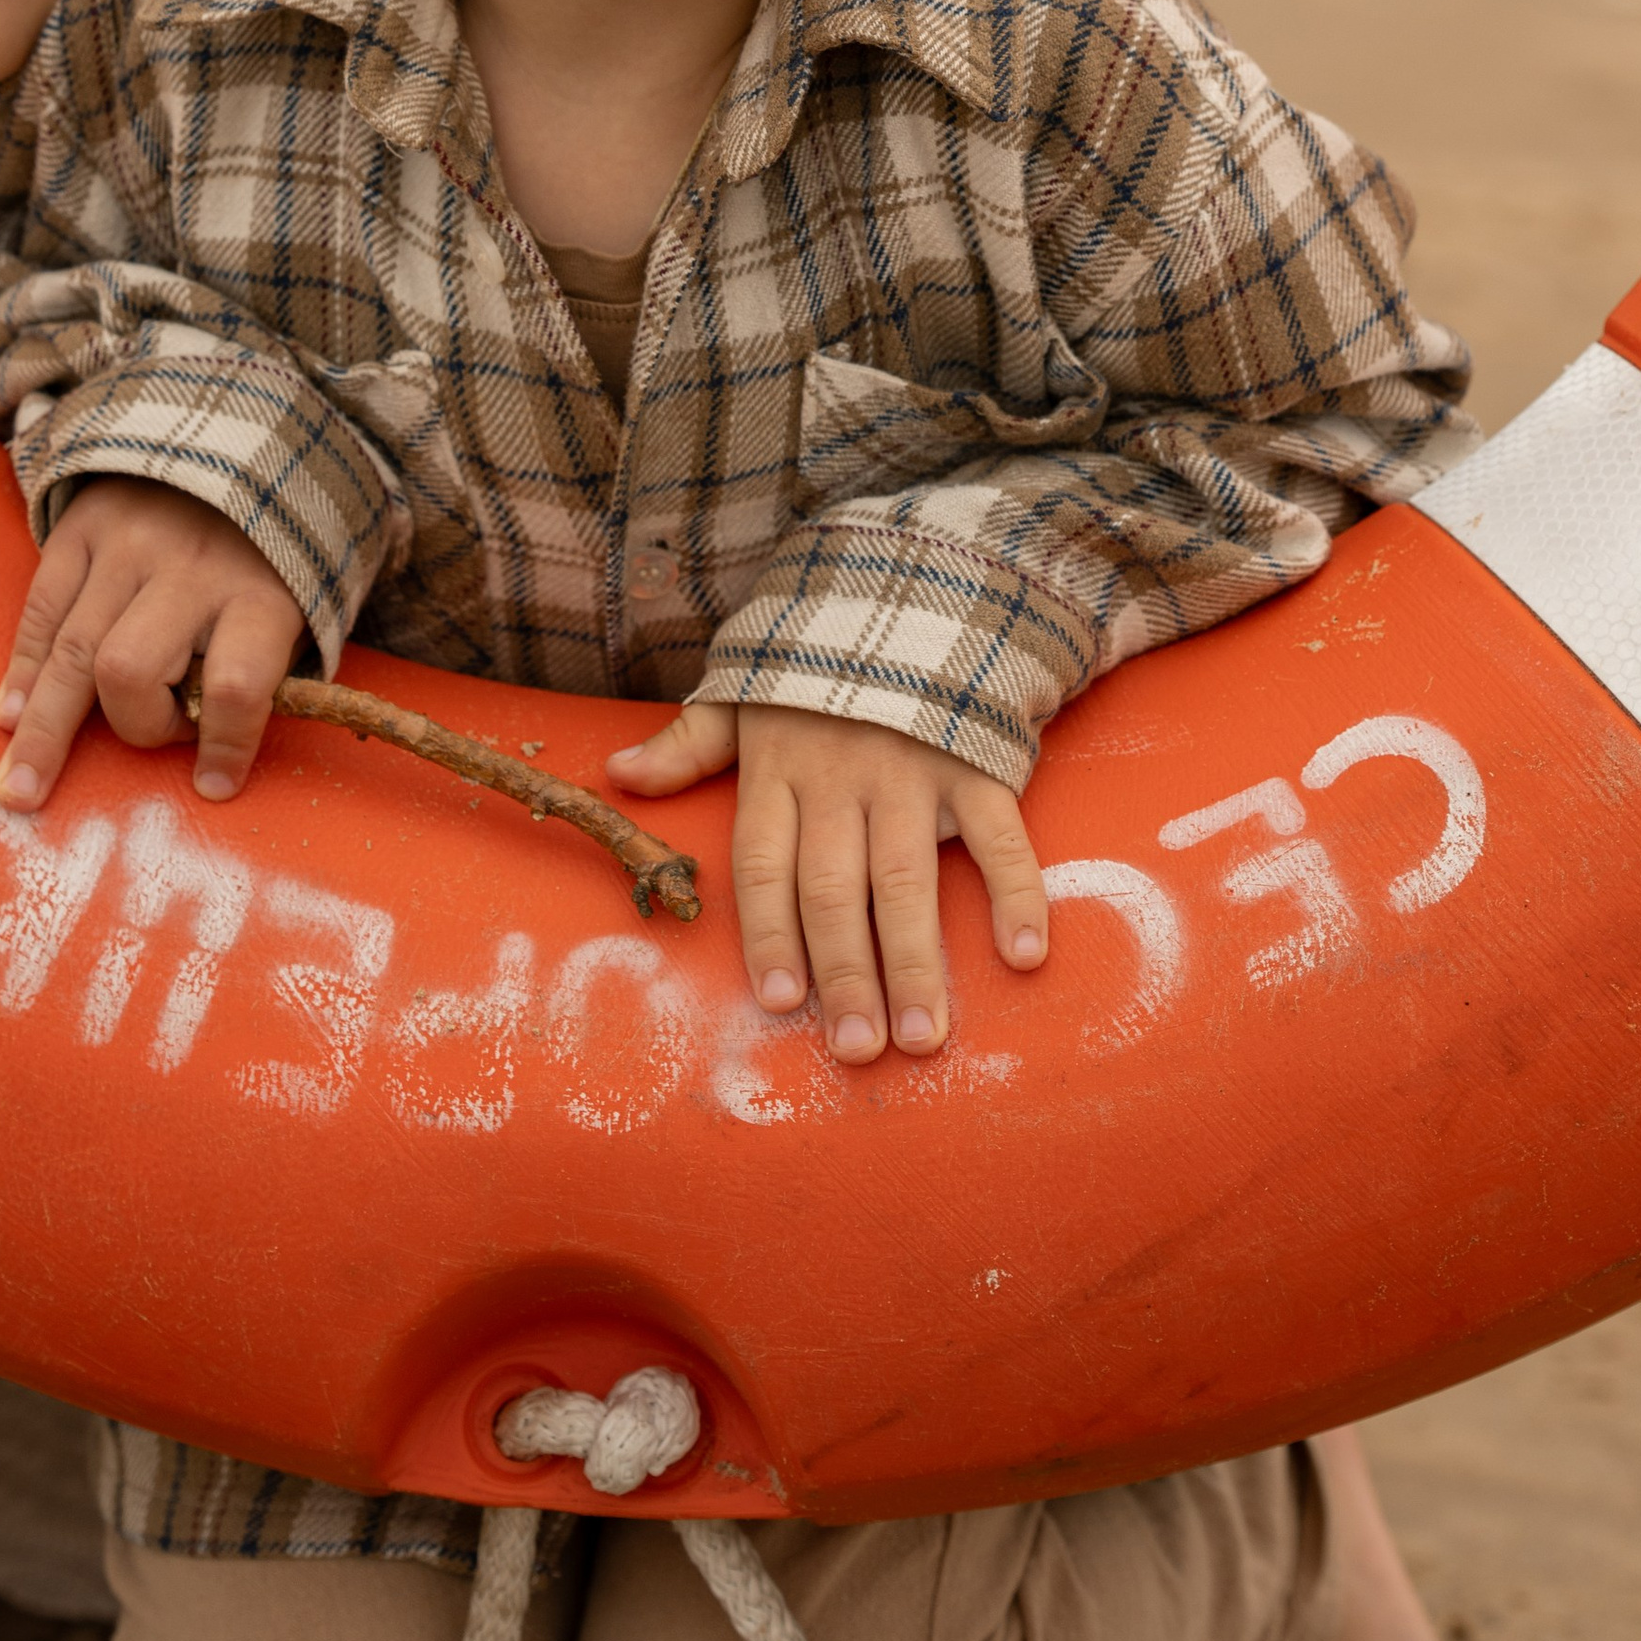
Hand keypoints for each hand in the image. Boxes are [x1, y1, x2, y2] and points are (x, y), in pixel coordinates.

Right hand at [0, 479, 304, 811]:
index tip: (216, 785)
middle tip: (108, 778)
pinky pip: (43, 609)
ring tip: (21, 788)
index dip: (225, 744)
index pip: (237, 686)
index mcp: (259, 596)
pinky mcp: (84, 525)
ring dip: (44, 728)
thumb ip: (260, 670)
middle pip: (131, 670)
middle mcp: (189, 569)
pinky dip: (26, 668)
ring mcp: (128, 544)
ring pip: (73, 649)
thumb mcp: (297, 604)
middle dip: (127, 727)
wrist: (239, 438)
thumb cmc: (271, 553)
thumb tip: (211, 762)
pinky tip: (12, 715)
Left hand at [605, 699, 1045, 1060]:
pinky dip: (1016, 893)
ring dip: (917, 962)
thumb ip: (687, 745)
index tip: (781, 1002)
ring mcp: (911, 771)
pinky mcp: (976, 762)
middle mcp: (841, 778)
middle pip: (835, 889)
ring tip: (923, 1035)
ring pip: (909, 878)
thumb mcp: (740, 696)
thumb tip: (617, 777)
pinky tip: (1024, 954)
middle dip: (845, 974)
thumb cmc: (815, 668)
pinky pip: (1000, 835)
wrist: (907, 591)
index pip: (763, 866)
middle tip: (857, 1049)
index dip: (768, 935)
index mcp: (778, 769)